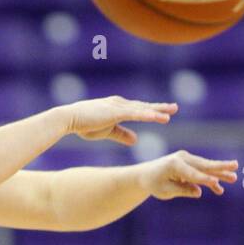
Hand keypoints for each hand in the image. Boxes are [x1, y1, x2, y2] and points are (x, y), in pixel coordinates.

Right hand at [63, 95, 177, 144]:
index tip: (165, 112)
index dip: (152, 111)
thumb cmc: (84, 124)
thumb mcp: (107, 131)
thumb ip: (122, 134)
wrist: (69, 119)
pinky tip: (157, 116)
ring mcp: (118, 106)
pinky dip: (146, 115)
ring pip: (142, 109)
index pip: (139, 110)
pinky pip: (134, 114)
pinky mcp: (115, 112)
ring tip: (171, 112)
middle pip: (144, 106)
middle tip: (175, 107)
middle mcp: (120, 104)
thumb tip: (136, 140)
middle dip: (160, 107)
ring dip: (157, 111)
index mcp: (118, 108)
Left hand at [147, 150, 238, 198]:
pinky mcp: (190, 164)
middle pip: (204, 165)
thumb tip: (198, 192)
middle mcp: (182, 158)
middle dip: (220, 168)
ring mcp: (187, 159)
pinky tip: (219, 190)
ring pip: (206, 168)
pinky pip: (202, 172)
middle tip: (235, 166)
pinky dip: (210, 180)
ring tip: (234, 176)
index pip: (192, 174)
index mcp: (174, 164)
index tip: (215, 182)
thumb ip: (181, 190)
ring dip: (220, 173)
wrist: (147, 175)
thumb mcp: (165, 190)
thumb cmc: (154, 183)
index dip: (204, 179)